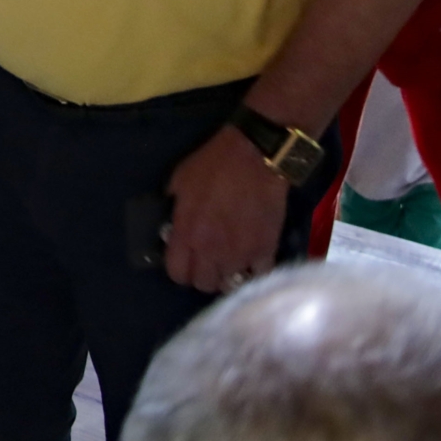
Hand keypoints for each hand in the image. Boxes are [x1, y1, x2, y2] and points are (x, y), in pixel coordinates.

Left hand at [162, 127, 286, 293]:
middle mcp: (211, 250)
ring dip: (228, 274)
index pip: (177, 273)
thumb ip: (176, 209)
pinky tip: (252, 258)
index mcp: (187, 233)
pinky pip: (257, 275)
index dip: (180, 270)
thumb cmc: (214, 164)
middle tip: (209, 260)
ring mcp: (240, 254)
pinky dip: (254, 270)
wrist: (255, 157)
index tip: (186, 261)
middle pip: (204, 284)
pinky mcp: (265, 250)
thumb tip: (175, 225)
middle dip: (204, 274)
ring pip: (230, 283)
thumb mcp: (180, 181)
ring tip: (231, 260)